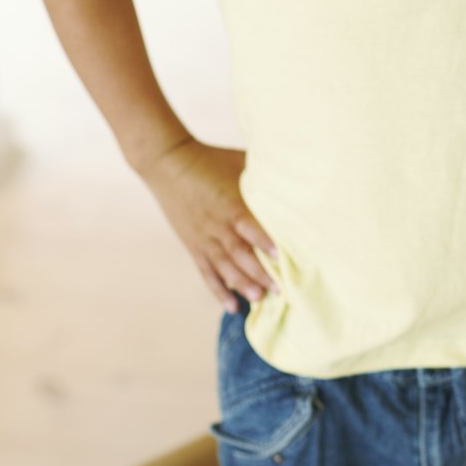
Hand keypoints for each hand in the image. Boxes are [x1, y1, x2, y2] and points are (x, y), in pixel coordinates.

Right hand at [140, 136, 279, 311]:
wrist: (168, 162)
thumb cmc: (211, 159)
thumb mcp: (241, 162)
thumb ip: (265, 176)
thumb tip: (296, 178)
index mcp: (229, 203)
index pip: (248, 226)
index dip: (264, 242)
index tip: (282, 257)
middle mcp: (216, 224)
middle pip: (239, 253)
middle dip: (259, 273)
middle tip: (279, 290)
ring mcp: (203, 238)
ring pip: (224, 267)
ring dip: (242, 285)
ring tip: (259, 299)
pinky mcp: (194, 245)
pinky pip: (207, 272)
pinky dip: (219, 290)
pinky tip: (231, 305)